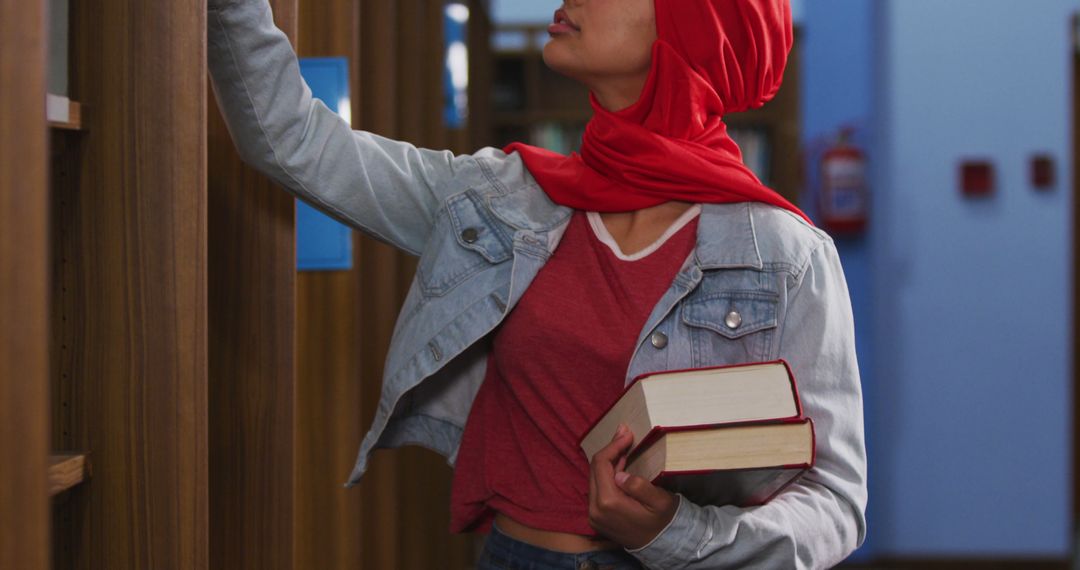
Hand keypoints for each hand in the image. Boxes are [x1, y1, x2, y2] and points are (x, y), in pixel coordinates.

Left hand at [587, 423, 678, 549]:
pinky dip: (606, 475)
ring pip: (594, 478)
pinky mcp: (595, 517)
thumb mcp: (659, 502)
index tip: (626, 433)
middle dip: (610, 450)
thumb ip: (639, 486)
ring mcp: (593, 514)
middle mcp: (594, 508)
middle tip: (624, 435)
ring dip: (608, 462)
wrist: (660, 546)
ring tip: (623, 447)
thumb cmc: (662, 521)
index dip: (613, 445)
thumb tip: (619, 471)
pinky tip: (619, 466)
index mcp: (608, 502)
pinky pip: (596, 489)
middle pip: (594, 469)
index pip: (601, 463)